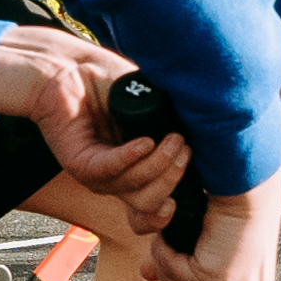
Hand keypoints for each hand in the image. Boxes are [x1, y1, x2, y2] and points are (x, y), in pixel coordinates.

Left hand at [0, 32, 184, 213]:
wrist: (66, 69)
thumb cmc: (108, 84)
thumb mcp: (154, 104)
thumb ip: (177, 119)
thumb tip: (213, 131)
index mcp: (136, 171)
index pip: (155, 210)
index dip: (173, 206)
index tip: (198, 184)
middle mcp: (118, 179)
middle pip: (152, 204)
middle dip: (174, 177)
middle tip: (184, 146)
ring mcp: (99, 175)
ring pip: (137, 191)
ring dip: (160, 165)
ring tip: (173, 138)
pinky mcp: (81, 163)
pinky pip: (111, 169)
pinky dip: (132, 156)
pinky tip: (145, 141)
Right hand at [143, 170, 280, 280]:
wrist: (244, 182)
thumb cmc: (233, 204)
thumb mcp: (210, 244)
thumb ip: (183, 266)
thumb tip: (148, 275)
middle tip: (160, 256)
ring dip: (166, 266)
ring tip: (173, 239)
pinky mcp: (218, 280)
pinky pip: (173, 277)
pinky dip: (165, 255)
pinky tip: (172, 236)